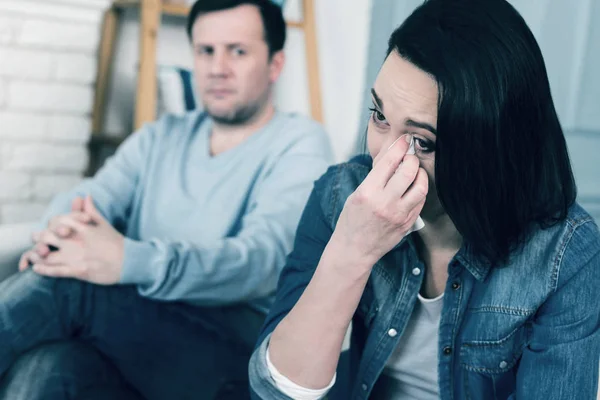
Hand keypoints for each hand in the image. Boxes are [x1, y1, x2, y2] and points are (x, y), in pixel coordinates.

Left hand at [30, 196, 124, 284]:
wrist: (129, 261)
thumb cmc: (116, 243)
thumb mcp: (104, 224)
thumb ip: (91, 211)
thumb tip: (85, 196)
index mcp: (82, 228)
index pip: (57, 221)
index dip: (50, 225)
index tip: (49, 229)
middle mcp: (77, 241)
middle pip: (47, 237)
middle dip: (39, 238)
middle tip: (36, 240)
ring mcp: (77, 257)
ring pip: (47, 255)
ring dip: (37, 255)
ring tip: (33, 256)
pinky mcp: (79, 271)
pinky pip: (55, 271)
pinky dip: (43, 270)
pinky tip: (36, 268)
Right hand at [331, 135, 427, 265]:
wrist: (354, 250)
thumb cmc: (351, 220)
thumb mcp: (357, 194)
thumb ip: (375, 177)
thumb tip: (392, 157)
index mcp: (368, 192)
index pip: (389, 162)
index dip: (400, 147)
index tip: (405, 140)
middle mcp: (385, 203)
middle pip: (409, 171)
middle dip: (411, 159)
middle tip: (409, 157)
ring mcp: (398, 215)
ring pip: (421, 187)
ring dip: (420, 174)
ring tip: (415, 172)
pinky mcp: (407, 224)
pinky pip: (420, 202)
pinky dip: (420, 190)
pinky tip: (414, 188)